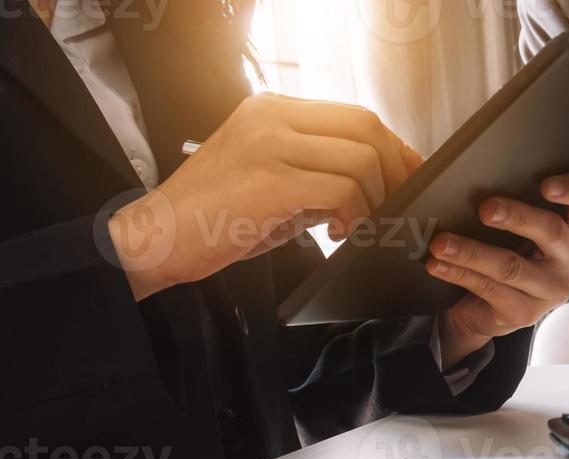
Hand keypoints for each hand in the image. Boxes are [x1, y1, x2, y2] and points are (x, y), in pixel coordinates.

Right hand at [108, 92, 423, 300]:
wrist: (157, 237)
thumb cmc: (215, 216)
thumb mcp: (272, 180)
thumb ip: (318, 172)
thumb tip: (377, 185)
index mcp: (273, 110)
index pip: (356, 116)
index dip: (394, 149)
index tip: (410, 178)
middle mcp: (272, 116)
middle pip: (366, 128)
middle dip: (395, 171)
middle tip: (395, 208)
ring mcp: (270, 143)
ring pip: (360, 158)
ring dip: (373, 200)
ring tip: (355, 226)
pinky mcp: (270, 178)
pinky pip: (341, 189)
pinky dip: (354, 214)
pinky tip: (336, 234)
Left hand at [430, 175, 568, 365]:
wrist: (485, 309)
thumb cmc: (502, 252)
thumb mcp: (512, 227)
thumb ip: (508, 201)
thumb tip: (458, 171)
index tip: (545, 184)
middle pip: (551, 231)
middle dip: (516, 217)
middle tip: (485, 209)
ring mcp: (550, 290)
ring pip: (511, 266)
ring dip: (472, 252)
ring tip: (441, 243)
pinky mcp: (525, 313)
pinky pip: (490, 289)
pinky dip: (460, 274)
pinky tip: (437, 265)